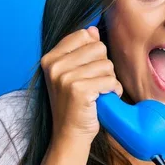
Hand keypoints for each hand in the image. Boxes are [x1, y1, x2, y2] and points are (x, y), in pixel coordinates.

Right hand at [40, 26, 123, 142]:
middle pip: (98, 48)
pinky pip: (110, 80)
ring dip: (109, 80)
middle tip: (94, 83)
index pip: (83, 35)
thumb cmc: (74, 104)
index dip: (93, 51)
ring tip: (99, 92)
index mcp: (50, 58)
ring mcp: (65, 78)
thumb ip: (81, 50)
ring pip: (107, 65)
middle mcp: (55, 66)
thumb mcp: (72, 73)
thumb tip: (92, 30)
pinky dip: (113, 90)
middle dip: (103, 66)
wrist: (69, 134)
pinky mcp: (79, 90)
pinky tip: (104, 98)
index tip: (87, 69)